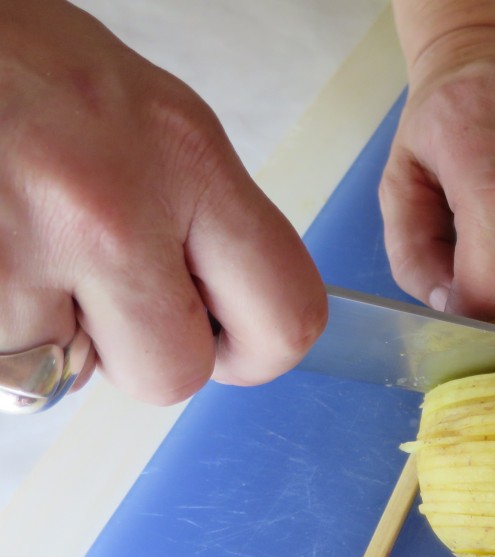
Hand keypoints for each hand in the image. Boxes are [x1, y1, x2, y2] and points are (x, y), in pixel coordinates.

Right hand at [0, 1, 325, 405]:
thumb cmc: (23, 64)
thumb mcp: (151, 117)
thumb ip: (200, 216)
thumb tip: (216, 307)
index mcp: (187, 158)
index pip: (287, 314)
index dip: (256, 350)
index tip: (224, 340)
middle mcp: (115, 210)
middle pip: (175, 374)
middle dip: (141, 354)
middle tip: (106, 299)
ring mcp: (26, 250)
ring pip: (71, 373)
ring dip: (52, 331)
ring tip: (24, 244)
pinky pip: (5, 362)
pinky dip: (2, 322)